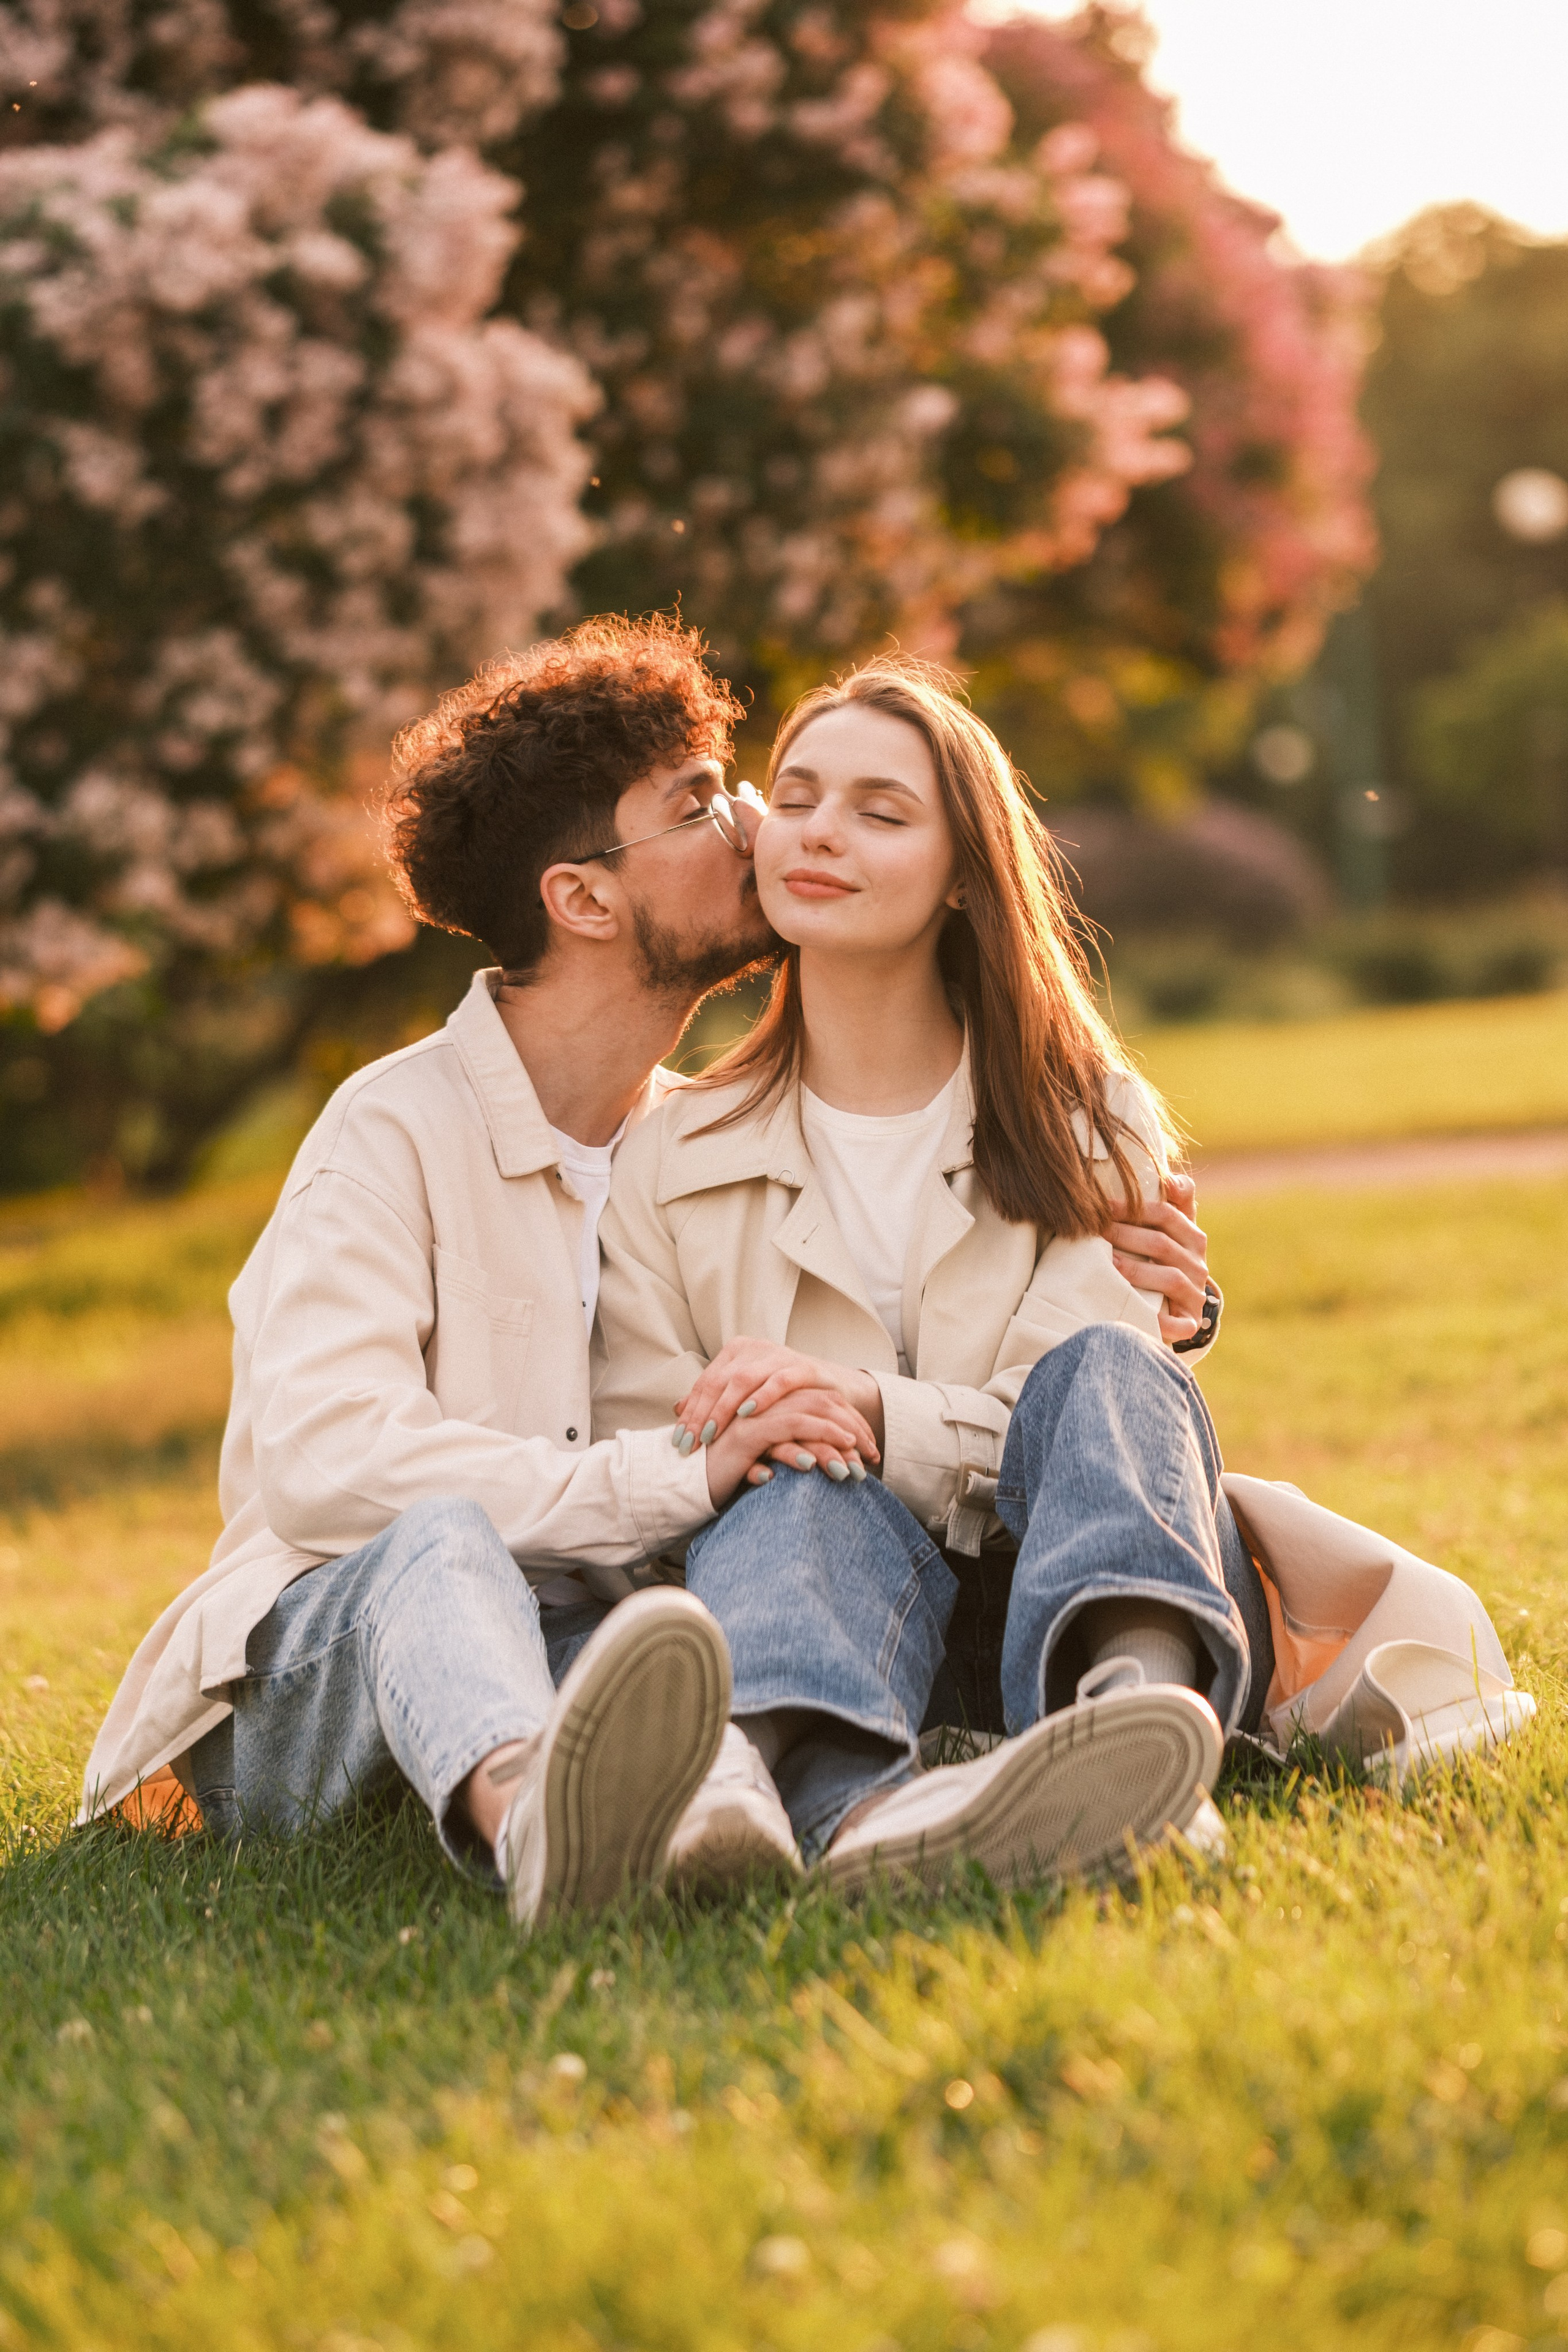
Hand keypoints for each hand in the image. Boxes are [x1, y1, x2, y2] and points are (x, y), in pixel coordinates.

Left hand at [676, 1337, 884, 1459]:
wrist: (832, 1391)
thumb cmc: (783, 1399)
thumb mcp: (745, 1399)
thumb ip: (714, 1400)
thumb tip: (677, 1408)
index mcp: (737, 1352)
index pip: (706, 1382)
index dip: (691, 1412)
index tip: (679, 1441)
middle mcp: (755, 1348)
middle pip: (719, 1381)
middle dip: (702, 1415)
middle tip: (691, 1444)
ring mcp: (779, 1355)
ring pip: (743, 1380)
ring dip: (724, 1410)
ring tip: (711, 1435)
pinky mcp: (804, 1367)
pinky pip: (779, 1381)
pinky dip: (762, 1398)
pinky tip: (747, 1415)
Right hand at [703, 1386, 881, 1507]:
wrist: (686, 1484)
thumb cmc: (724, 1477)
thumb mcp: (763, 1463)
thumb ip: (787, 1454)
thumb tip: (820, 1464)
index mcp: (772, 1406)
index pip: (820, 1402)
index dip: (849, 1423)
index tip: (869, 1449)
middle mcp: (767, 1404)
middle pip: (823, 1403)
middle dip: (854, 1430)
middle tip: (874, 1458)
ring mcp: (757, 1415)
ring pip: (813, 1413)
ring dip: (842, 1439)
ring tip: (861, 1466)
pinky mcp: (749, 1431)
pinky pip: (793, 1426)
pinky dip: (818, 1438)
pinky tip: (837, 1456)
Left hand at [1108, 1171, 1210, 1344]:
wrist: (1178, 1304)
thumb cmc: (1162, 1258)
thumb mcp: (1169, 1229)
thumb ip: (1173, 1201)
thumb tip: (1172, 1180)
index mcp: (1193, 1237)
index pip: (1166, 1215)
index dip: (1134, 1208)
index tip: (1102, 1206)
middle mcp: (1198, 1264)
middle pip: (1162, 1244)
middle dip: (1126, 1235)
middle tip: (1096, 1231)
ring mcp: (1195, 1294)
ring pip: (1170, 1278)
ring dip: (1136, 1270)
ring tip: (1107, 1262)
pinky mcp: (1190, 1322)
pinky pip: (1178, 1322)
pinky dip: (1159, 1319)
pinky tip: (1131, 1309)